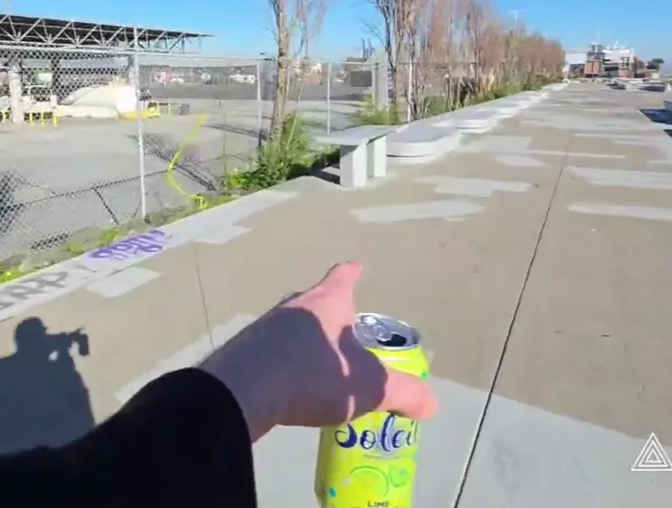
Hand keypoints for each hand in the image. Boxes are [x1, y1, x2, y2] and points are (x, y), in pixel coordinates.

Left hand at [199, 261, 438, 441]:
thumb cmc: (315, 374)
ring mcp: (262, 328)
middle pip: (313, 300)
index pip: (342, 278)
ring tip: (315, 362)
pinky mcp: (240, 354)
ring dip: (302, 340)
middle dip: (328, 312)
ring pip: (288, 326)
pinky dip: (279, 363)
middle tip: (341, 329)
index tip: (356, 267)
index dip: (351, 273)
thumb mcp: (370, 387)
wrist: (246, 391)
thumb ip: (403, 393)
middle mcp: (293, 307)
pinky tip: (285, 385)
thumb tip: (431, 404)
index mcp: (327, 303)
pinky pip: (267, 353)